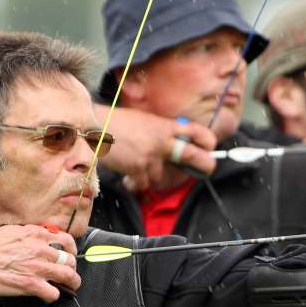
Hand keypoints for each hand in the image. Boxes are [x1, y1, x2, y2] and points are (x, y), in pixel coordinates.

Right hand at [0, 225, 80, 302]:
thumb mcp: (11, 231)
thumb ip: (29, 234)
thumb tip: (38, 239)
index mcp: (35, 234)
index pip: (66, 240)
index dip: (71, 250)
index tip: (70, 254)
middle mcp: (40, 249)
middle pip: (70, 260)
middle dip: (72, 268)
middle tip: (69, 273)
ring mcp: (37, 267)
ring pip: (68, 276)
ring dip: (71, 283)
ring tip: (69, 287)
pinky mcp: (31, 284)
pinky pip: (53, 293)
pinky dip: (53, 296)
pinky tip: (48, 296)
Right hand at [98, 106, 217, 189]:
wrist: (95, 126)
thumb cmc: (118, 123)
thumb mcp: (146, 121)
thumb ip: (162, 133)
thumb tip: (173, 145)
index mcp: (166, 126)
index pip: (198, 132)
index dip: (209, 141)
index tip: (210, 148)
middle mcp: (162, 140)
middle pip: (195, 156)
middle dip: (206, 165)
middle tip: (206, 170)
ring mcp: (151, 155)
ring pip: (162, 176)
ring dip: (149, 176)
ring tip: (136, 168)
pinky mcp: (138, 167)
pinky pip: (144, 184)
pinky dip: (135, 184)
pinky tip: (127, 178)